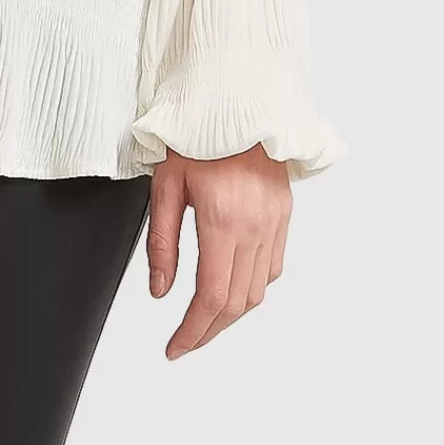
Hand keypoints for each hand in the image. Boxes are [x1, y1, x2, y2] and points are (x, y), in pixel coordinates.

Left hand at [145, 143, 291, 359]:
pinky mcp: (284, 215)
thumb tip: (159, 291)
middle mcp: (256, 226)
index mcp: (223, 220)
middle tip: (185, 342)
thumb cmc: (195, 134)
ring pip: (258, 291)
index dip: (192, 331)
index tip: (175, 347)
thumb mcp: (165, 185)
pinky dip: (252, 287)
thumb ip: (162, 242)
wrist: (236, 97)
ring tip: (204, 320)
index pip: (211, 297)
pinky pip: (273, 267)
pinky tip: (232, 286)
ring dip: (231, 314)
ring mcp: (275, 222)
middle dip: (209, 331)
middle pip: (237, 304)